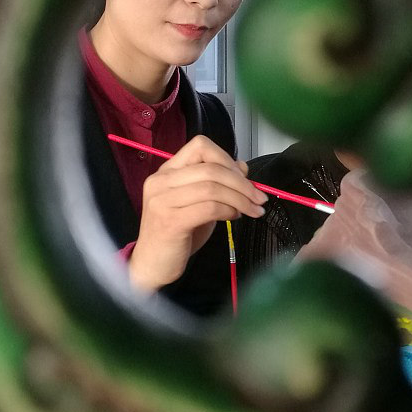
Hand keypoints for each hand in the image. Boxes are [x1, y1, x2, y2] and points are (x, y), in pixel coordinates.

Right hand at [129, 135, 266, 290]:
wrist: (152, 265)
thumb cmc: (176, 234)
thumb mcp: (198, 202)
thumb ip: (216, 182)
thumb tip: (242, 166)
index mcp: (167, 171)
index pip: (200, 146)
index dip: (226, 158)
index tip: (244, 177)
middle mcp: (161, 181)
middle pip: (211, 168)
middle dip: (242, 183)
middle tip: (259, 197)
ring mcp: (162, 201)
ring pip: (212, 187)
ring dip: (240, 199)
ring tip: (251, 210)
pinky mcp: (170, 222)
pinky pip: (209, 208)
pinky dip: (229, 211)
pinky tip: (234, 217)